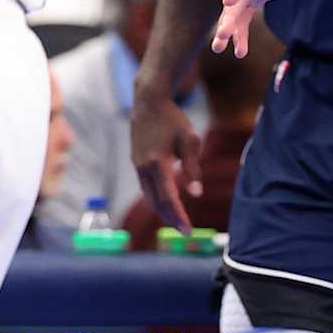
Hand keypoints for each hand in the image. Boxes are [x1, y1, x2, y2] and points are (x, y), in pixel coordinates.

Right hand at [130, 89, 203, 232]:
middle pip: (155, 202)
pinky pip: (145, 187)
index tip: (188, 230)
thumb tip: (196, 194)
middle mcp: (143, 167)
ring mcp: (137, 165)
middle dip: (170, 218)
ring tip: (177, 218)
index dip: (178, 216)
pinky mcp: (136, 162)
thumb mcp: (189, 140)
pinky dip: (155, 197)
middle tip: (184, 230)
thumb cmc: (173, 119)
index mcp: (158, 162)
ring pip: (148, 196)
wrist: (149, 101)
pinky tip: (167, 200)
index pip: (168, 197)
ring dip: (162, 209)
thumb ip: (192, 168)